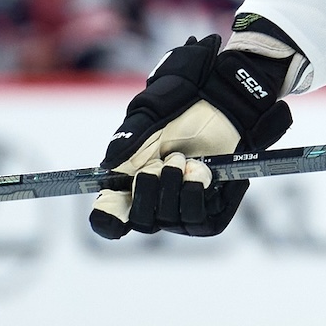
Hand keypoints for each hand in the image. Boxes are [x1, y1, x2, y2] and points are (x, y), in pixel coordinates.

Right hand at [89, 34, 293, 237]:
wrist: (218, 104)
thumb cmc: (179, 111)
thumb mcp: (147, 119)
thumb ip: (127, 139)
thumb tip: (110, 163)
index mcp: (127, 185)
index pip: (110, 218)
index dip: (108, 220)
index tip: (111, 213)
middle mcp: (153, 203)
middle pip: (143, 221)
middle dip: (151, 190)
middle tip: (167, 159)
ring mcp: (181, 209)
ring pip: (174, 221)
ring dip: (178, 188)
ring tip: (186, 160)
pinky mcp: (211, 210)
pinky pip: (205, 221)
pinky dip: (201, 193)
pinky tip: (204, 171)